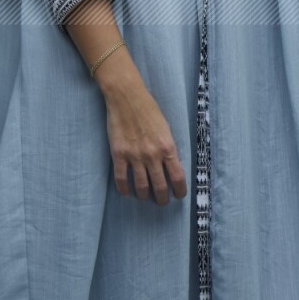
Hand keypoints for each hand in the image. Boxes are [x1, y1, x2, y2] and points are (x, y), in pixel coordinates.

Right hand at [104, 78, 187, 205]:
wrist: (127, 97)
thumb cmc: (149, 109)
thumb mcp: (166, 128)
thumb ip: (168, 148)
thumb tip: (171, 166)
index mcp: (168, 147)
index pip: (177, 177)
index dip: (179, 191)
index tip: (178, 195)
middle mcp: (152, 155)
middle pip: (160, 187)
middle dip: (163, 199)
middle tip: (162, 201)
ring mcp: (134, 156)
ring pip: (142, 187)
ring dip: (145, 196)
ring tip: (145, 198)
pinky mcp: (119, 155)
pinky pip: (121, 179)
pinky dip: (125, 190)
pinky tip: (128, 193)